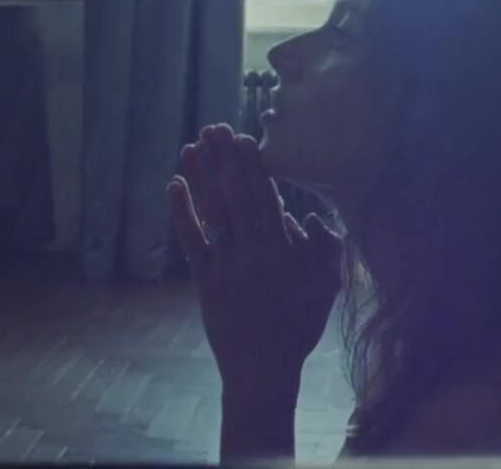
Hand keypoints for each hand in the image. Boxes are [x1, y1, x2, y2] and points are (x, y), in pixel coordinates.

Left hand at [166, 124, 341, 396]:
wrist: (262, 372)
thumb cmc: (298, 328)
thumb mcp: (326, 288)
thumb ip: (325, 249)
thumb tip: (307, 215)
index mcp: (281, 255)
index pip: (266, 201)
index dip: (254, 169)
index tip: (247, 140)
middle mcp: (251, 256)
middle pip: (236, 198)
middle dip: (227, 161)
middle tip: (218, 128)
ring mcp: (224, 268)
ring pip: (212, 213)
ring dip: (203, 176)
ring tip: (196, 144)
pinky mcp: (204, 281)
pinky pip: (190, 240)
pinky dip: (182, 212)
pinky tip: (175, 184)